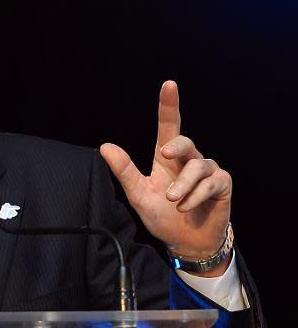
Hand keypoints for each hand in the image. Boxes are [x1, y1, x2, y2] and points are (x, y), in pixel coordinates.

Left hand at [100, 81, 231, 273]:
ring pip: (198, 166)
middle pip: (184, 142)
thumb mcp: (139, 194)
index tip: (169, 85)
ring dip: (183, 184)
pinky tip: (185, 207)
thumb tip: (105, 146)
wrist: (185, 242)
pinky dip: (196, 195)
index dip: (169, 105)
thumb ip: (124, 171)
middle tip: (164, 155)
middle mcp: (188, 161)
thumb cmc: (162, 215)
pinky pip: (212, 182)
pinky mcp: (222, 185)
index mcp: (167, 159)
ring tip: (173, 201)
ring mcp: (207, 172)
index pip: (169, 126)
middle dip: (176, 146)